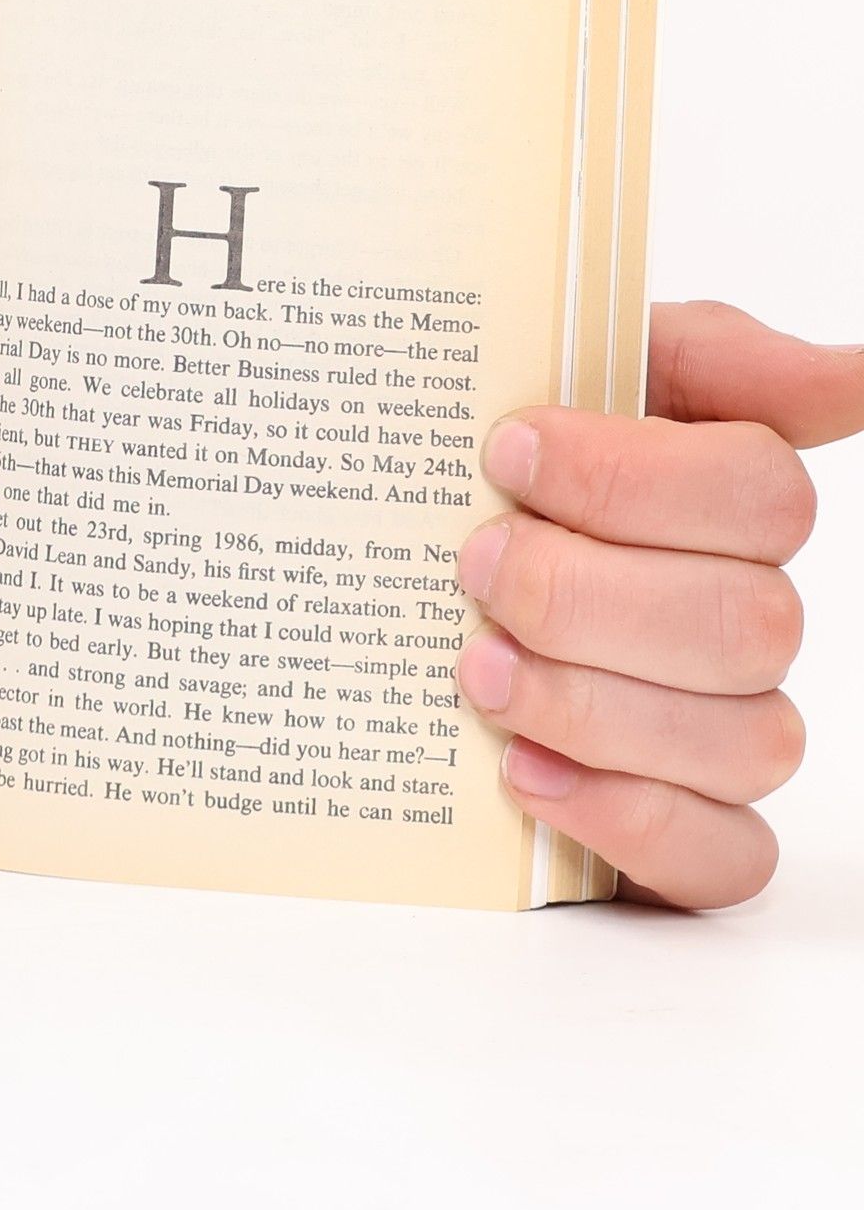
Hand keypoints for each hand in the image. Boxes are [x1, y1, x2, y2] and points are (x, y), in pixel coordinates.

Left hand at [455, 301, 862, 908]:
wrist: (392, 562)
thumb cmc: (491, 472)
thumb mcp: (565, 372)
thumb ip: (696, 352)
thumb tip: (847, 374)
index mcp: (724, 503)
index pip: (762, 494)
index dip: (630, 477)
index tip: (507, 454)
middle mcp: (744, 616)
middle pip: (746, 623)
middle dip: (587, 594)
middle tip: (476, 567)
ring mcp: (724, 728)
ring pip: (743, 742)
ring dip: (591, 704)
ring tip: (477, 669)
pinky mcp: (685, 828)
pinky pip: (723, 857)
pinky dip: (625, 818)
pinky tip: (524, 772)